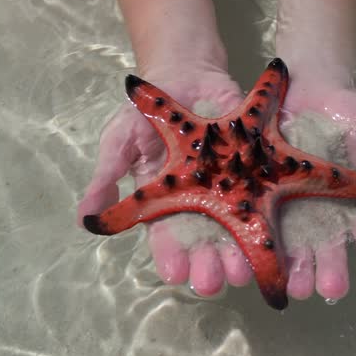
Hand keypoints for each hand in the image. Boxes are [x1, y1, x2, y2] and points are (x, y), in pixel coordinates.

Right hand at [77, 69, 256, 295]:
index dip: (170, 256)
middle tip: (212, 283)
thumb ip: (107, 178)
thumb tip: (84, 218)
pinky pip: (264, 196)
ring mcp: (228, 187)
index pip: (166, 237)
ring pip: (235, 228)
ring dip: (238, 254)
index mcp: (164, 201)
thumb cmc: (147, 111)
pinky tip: (271, 239)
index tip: (174, 274)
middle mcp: (198, 202)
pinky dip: (268, 218)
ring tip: (241, 273)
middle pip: (204, 242)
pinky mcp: (256, 170)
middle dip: (206, 265)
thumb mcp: (119, 141)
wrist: (185, 73)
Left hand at [279, 79, 355, 300]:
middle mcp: (323, 216)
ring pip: (293, 243)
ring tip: (299, 287)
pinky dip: (258, 241)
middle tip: (330, 290)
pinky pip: (258, 218)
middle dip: (331, 271)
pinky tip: (259, 262)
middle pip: (328, 250)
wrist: (315, 82)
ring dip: (297, 268)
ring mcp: (291, 206)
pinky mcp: (260, 193)